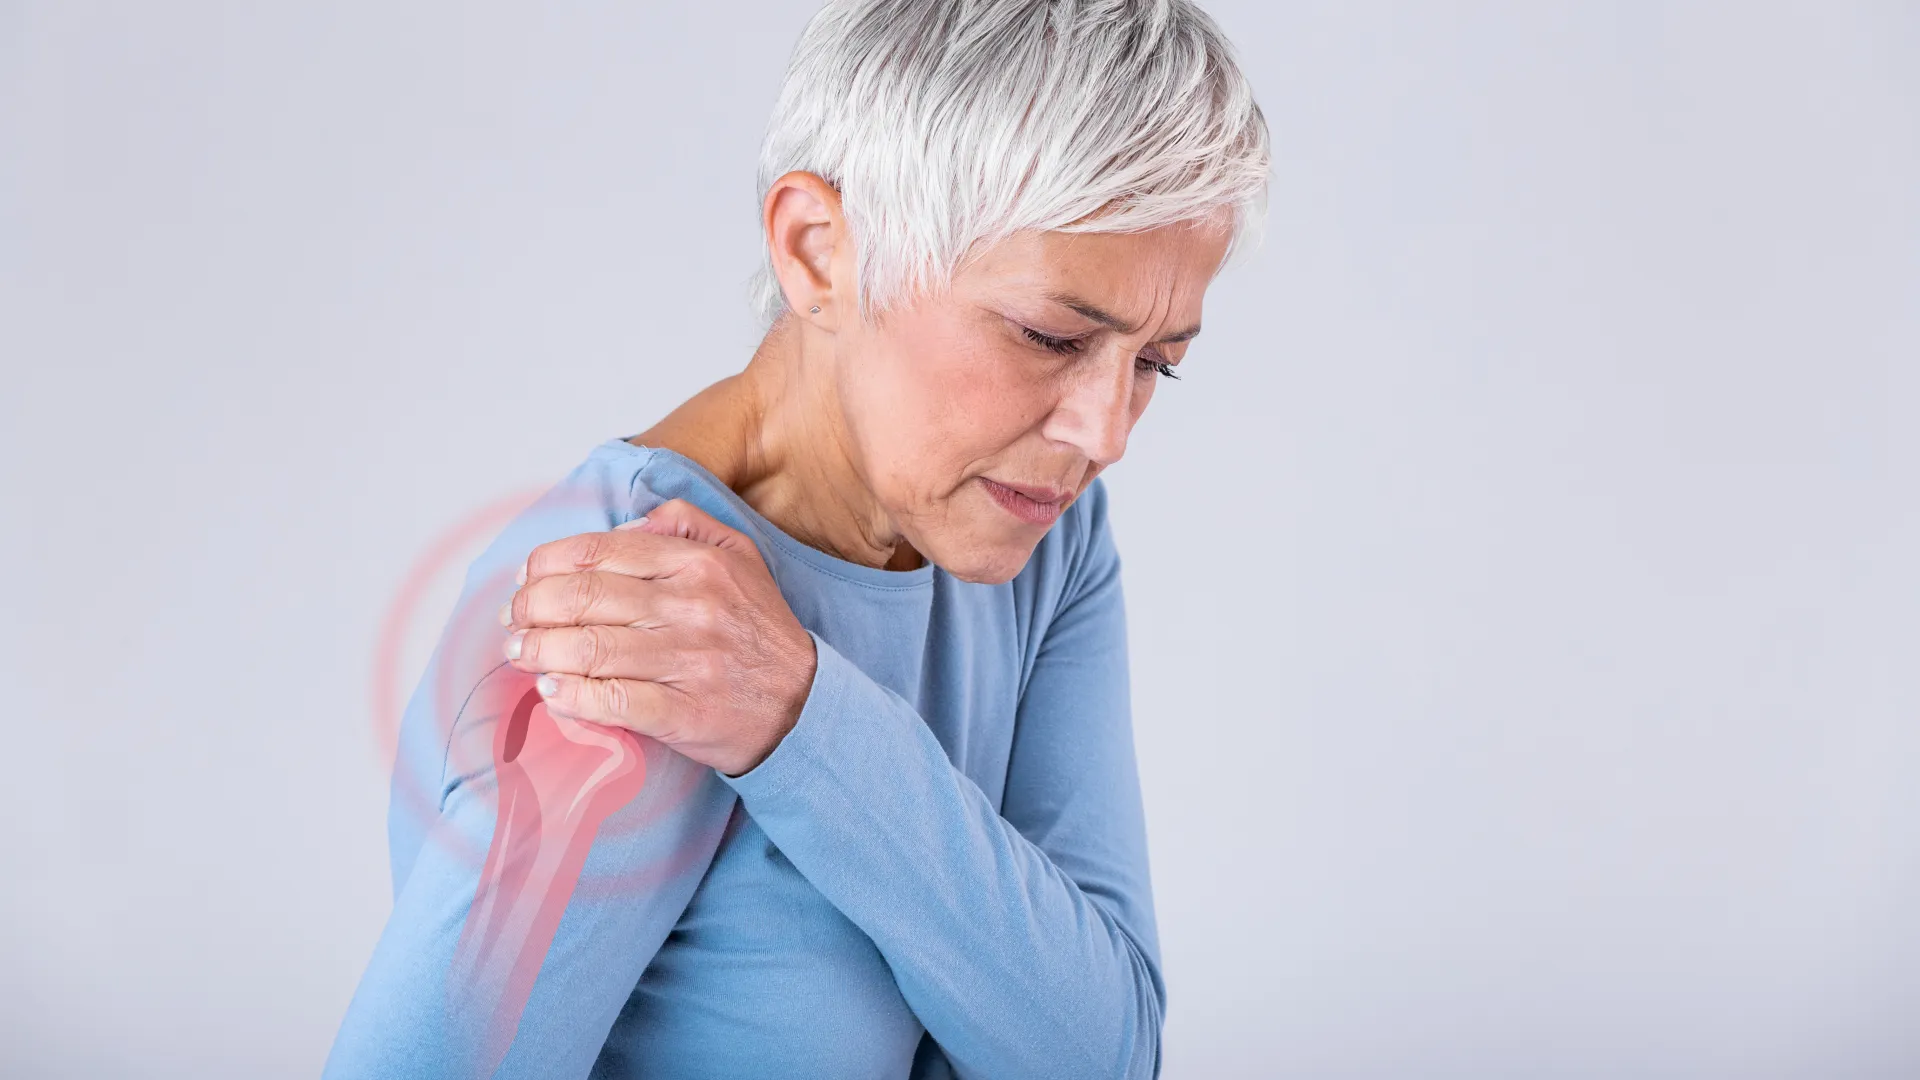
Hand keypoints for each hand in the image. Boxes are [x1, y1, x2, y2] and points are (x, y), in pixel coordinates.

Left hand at [499, 499, 817, 776]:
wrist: (805, 704)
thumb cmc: (760, 631)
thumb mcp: (740, 556)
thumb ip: (687, 524)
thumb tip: (629, 521)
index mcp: (697, 563)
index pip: (600, 552)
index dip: (546, 564)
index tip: (525, 580)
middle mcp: (691, 606)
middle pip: (583, 599)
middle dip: (531, 609)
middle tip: (514, 622)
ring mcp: (688, 661)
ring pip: (589, 649)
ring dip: (539, 652)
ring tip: (521, 655)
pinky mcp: (684, 712)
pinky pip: (612, 701)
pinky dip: (571, 696)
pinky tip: (552, 692)